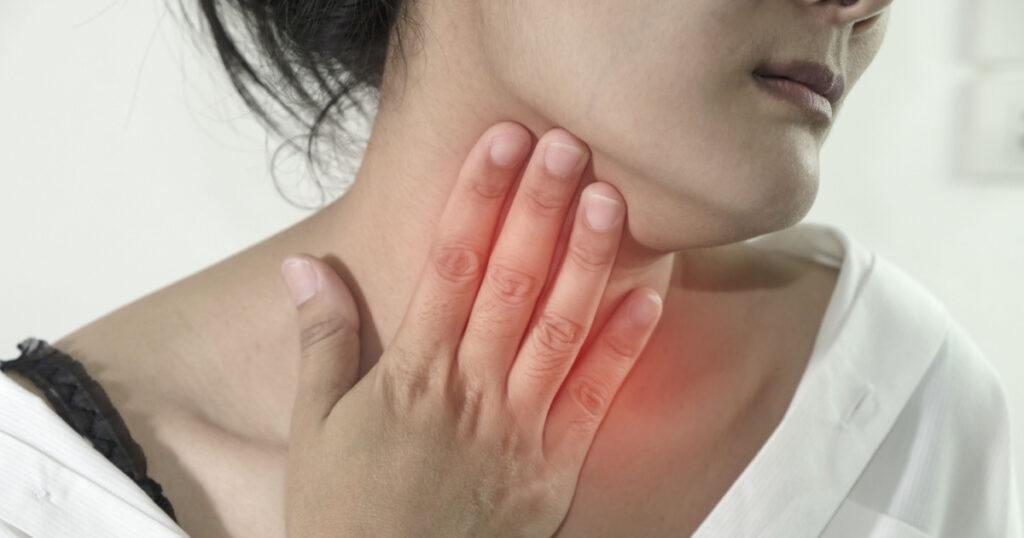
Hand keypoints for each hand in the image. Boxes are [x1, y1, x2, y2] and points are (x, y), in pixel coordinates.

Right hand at [279, 123, 662, 536]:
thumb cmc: (345, 514)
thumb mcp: (313, 428)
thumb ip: (321, 342)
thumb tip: (306, 266)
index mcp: (412, 375)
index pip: (449, 265)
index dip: (476, 197)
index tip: (499, 142)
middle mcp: (471, 392)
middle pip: (512, 282)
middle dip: (540, 209)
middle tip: (566, 146)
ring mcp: (519, 430)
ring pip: (559, 329)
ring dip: (587, 261)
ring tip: (611, 200)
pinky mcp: (553, 468)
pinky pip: (595, 400)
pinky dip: (623, 347)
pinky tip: (649, 295)